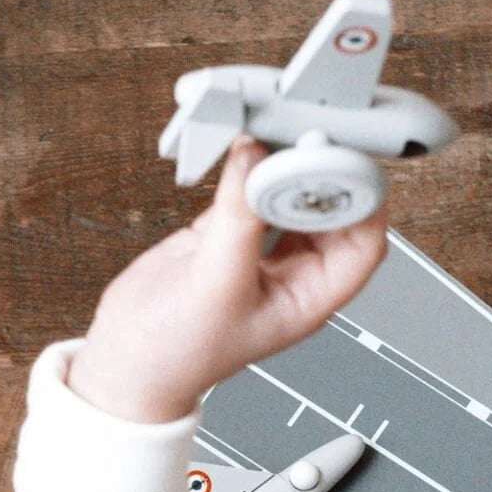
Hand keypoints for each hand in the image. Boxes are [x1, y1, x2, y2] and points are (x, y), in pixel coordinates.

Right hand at [67, 139, 387, 423]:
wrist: (128, 359)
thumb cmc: (178, 352)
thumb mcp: (216, 286)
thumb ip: (239, 222)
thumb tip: (255, 160)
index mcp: (310, 297)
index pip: (362, 242)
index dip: (363, 199)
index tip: (340, 159)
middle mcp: (294, 272)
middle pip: (332, 209)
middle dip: (323, 170)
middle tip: (302, 135)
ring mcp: (261, 249)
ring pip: (291, 194)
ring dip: (284, 162)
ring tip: (273, 132)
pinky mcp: (228, 230)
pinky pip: (250, 187)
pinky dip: (248, 164)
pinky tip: (241, 143)